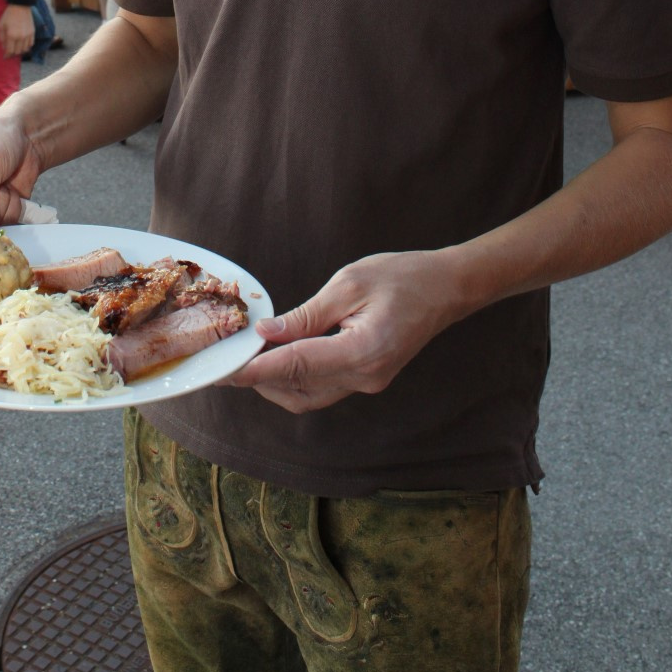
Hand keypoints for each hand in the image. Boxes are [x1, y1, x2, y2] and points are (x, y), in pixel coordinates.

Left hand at [0, 3, 34, 58]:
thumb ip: (2, 38)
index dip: (7, 56)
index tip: (5, 57)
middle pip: (17, 52)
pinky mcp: (33, 32)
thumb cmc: (8, 15)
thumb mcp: (1, 26)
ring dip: (20, 50)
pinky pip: (31, 44)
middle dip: (13, 53)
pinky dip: (27, 46)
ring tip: (16, 48)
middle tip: (10, 51)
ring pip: (25, 49)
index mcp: (11, 36)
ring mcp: (28, 35)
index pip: (10, 51)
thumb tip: (4, 48)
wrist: (20, 6)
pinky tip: (23, 44)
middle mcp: (20, 37)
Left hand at [227, 250, 463, 413]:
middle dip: (260, 377)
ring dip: (275, 380)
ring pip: (308, 395)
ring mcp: (368, 383)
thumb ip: (307, 315)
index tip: (224, 370)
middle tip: (230, 355)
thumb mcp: (349, 284)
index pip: (297, 367)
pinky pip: (323, 387)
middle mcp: (365, 378)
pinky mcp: (367, 377)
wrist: (446, 288)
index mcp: (363, 353)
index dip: (256, 370)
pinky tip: (279, 354)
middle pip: (298, 390)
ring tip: (250, 354)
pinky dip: (295, 376)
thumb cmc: (402, 276)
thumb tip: (268, 333)